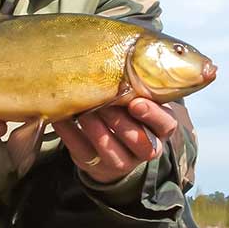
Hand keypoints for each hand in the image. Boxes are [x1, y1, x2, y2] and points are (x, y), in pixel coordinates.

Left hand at [52, 97, 177, 183]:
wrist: (113, 147)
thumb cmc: (128, 113)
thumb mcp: (139, 101)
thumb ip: (135, 89)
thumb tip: (116, 61)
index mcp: (160, 130)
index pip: (166, 125)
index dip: (151, 115)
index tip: (135, 102)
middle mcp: (146, 149)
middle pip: (139, 140)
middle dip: (119, 120)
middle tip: (104, 102)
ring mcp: (121, 162)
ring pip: (111, 149)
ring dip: (95, 129)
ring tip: (84, 110)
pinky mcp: (96, 166)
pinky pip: (82, 152)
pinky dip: (70, 134)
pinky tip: (62, 118)